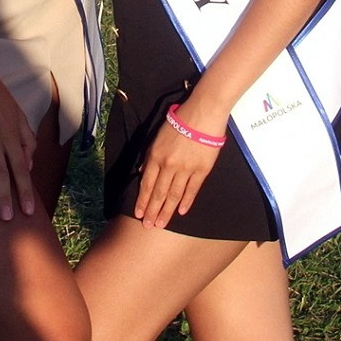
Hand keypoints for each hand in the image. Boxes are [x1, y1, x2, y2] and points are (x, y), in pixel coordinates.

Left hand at [133, 102, 226, 229]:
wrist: (202, 114)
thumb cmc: (178, 122)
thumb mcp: (157, 137)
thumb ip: (149, 156)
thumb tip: (142, 171)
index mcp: (156, 156)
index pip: (146, 184)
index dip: (142, 200)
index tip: (138, 214)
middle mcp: (169, 165)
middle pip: (158, 193)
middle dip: (152, 211)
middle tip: (148, 226)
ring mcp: (186, 169)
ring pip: (174, 195)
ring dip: (167, 211)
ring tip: (161, 224)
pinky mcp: (202, 170)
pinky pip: (192, 189)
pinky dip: (186, 202)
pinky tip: (181, 212)